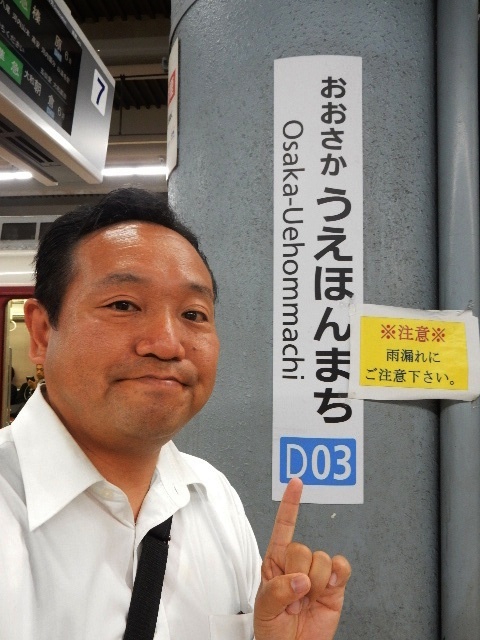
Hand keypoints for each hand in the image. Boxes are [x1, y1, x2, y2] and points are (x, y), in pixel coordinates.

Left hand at [254, 478, 350, 639]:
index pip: (283, 526)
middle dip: (297, 576)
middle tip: (293, 598)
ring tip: (307, 601)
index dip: (290, 504)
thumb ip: (278, 590)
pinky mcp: (336, 585)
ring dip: (315, 585)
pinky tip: (328, 590)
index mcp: (275, 561)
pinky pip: (342, 567)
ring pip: (322, 559)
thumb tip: (301, 579)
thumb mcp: (265, 608)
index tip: (296, 483)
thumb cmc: (273, 628)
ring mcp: (317, 573)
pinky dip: (337, 577)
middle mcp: (297, 563)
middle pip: (302, 548)